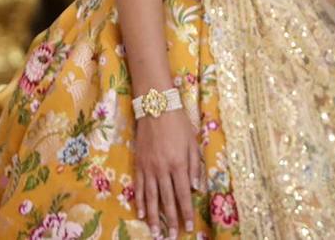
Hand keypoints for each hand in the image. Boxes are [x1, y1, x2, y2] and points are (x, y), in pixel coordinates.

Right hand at [134, 108, 201, 238]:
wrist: (156, 107)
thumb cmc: (178, 123)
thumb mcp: (192, 142)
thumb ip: (194, 166)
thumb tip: (196, 187)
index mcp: (178, 164)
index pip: (183, 194)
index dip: (186, 212)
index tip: (188, 227)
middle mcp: (163, 169)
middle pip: (167, 200)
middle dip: (171, 220)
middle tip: (172, 237)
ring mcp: (149, 168)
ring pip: (151, 197)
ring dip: (153, 217)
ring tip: (155, 232)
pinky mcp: (139, 164)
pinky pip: (139, 187)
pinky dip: (140, 201)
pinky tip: (141, 213)